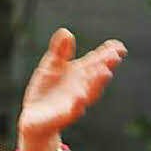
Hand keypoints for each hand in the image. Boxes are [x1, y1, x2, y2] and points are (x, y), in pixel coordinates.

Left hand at [18, 28, 124, 150]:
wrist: (33, 119)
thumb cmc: (45, 91)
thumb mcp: (50, 67)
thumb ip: (59, 51)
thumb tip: (66, 32)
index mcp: (80, 73)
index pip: (97, 62)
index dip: (108, 54)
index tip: (117, 46)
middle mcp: (82, 87)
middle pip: (96, 76)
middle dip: (105, 66)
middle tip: (115, 56)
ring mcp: (74, 102)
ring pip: (89, 93)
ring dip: (97, 83)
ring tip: (104, 72)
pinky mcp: (63, 116)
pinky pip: (72, 110)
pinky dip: (77, 104)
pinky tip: (80, 96)